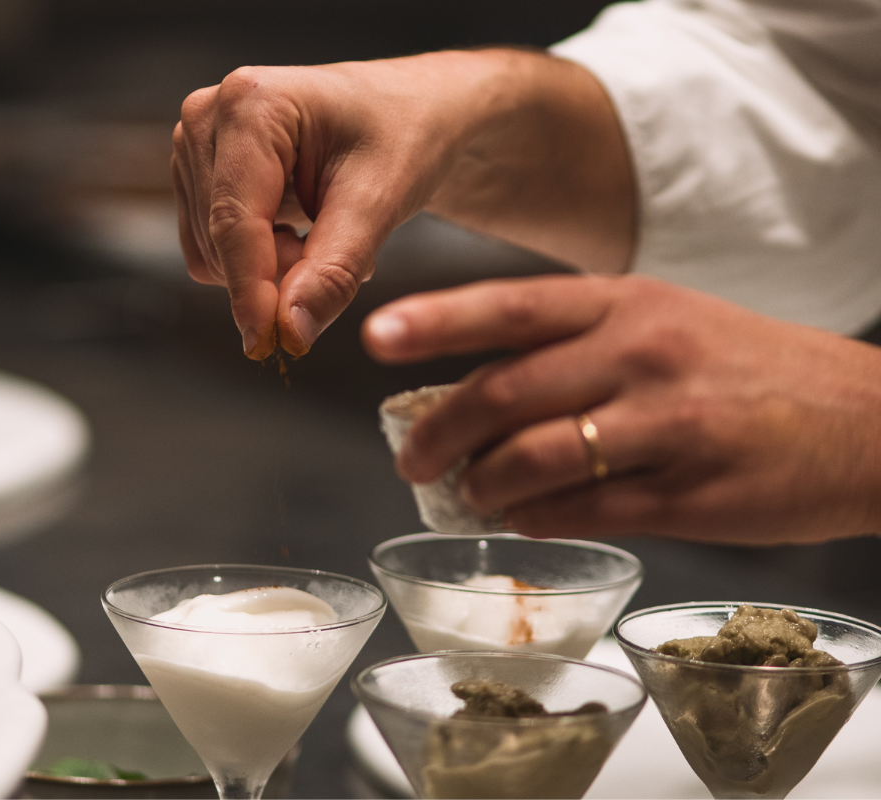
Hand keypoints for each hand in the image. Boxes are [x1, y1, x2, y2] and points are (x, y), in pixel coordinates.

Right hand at [172, 50, 633, 358]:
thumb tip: (287, 330)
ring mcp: (206, 139)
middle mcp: (215, 114)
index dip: (251, 291)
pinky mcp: (212, 166)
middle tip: (335, 270)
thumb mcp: (384, 201)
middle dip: (269, 275)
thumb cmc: (418, 132)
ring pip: (211, 248)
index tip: (268, 346)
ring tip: (331, 236)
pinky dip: (265, 256)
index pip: (235, 221)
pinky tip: (309, 231)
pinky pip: (219, 244)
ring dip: (270, 264)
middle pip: (215, 239)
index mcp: (254, 106)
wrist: (437, 111)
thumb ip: (331, 267)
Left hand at [363, 274, 880, 544]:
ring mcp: (669, 426)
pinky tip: (520, 519)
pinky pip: (584, 512)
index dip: (434, 321)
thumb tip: (477, 391)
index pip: (509, 306)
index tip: (374, 337)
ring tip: (464, 495)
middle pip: (504, 392)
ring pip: (536, 459)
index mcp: (629, 302)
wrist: (872, 421)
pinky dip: (536, 519)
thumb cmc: (749, 367)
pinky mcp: (692, 494)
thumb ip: (575, 348)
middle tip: (408, 458)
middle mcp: (643, 354)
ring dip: (482, 484)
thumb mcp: (666, 322)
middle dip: (437, 431)